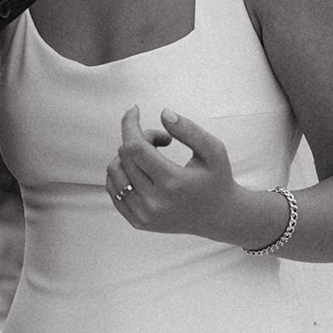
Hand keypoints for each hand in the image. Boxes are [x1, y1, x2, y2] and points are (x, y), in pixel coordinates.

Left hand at [105, 106, 241, 237]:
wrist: (218, 217)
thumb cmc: (216, 179)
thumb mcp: (214, 151)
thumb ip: (189, 130)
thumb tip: (163, 113)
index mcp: (173, 183)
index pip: (135, 147)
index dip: (130, 124)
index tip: (135, 110)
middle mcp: (154, 202)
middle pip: (125, 156)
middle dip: (140, 138)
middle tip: (162, 140)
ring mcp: (143, 215)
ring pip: (115, 171)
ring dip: (128, 155)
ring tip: (152, 156)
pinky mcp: (137, 221)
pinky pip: (113, 190)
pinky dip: (121, 172)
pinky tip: (140, 169)